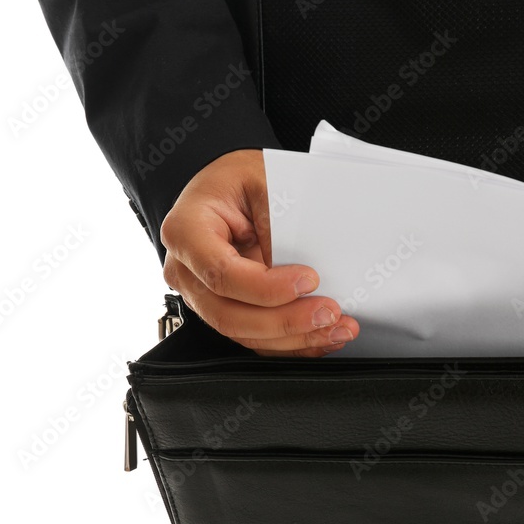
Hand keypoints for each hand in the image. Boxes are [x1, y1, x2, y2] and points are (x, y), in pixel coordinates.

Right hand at [160, 149, 358, 356]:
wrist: (229, 188)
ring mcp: (202, 294)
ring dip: (294, 338)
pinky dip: (291, 343)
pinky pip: (255, 337)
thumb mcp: (263, 183)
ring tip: (337, 328)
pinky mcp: (224, 308)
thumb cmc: (240, 181)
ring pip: (243, 334)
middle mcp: (186, 268)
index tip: (309, 280)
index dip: (267, 288)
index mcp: (186, 231)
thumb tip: (303, 270)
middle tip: (329, 313)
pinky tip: (322, 336)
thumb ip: (277, 226)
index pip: (221, 273)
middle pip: (228, 314)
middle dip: (285, 322)